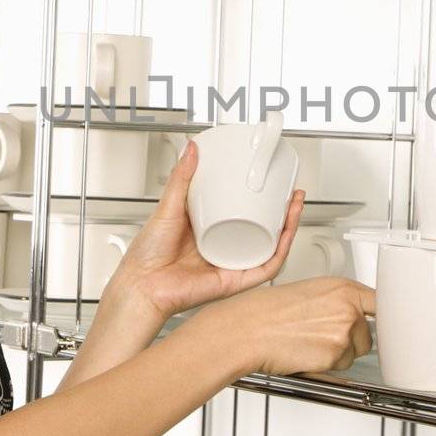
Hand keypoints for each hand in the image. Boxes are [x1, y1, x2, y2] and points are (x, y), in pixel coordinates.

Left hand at [103, 139, 306, 319]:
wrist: (141, 285)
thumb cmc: (147, 256)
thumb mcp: (168, 206)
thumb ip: (181, 178)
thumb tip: (192, 150)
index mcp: (211, 232)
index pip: (245, 214)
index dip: (264, 200)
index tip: (273, 181)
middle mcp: (224, 249)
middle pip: (265, 231)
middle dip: (285, 212)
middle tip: (292, 192)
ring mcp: (232, 265)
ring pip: (271, 248)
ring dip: (289, 228)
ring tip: (295, 205)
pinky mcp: (235, 281)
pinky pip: (265, 268)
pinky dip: (280, 252)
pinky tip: (286, 235)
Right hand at [194, 276, 375, 377]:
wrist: (248, 329)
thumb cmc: (267, 311)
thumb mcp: (310, 291)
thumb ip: (338, 300)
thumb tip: (354, 313)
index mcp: (343, 287)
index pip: (380, 303)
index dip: (380, 316)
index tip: (382, 323)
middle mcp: (348, 307)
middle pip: (368, 333)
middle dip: (351, 340)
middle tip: (322, 335)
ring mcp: (344, 331)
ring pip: (355, 353)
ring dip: (337, 354)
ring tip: (309, 343)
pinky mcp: (336, 355)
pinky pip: (340, 367)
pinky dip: (325, 366)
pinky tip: (305, 353)